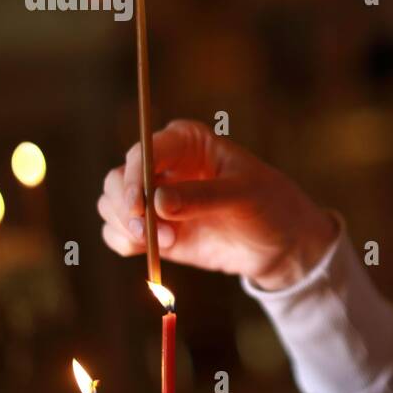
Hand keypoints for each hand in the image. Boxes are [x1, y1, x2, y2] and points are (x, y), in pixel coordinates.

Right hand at [97, 118, 338, 290]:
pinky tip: (155, 251)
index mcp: (186, 141)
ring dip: (127, 227)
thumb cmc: (269, 206)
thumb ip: (202, 197)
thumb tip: (157, 202)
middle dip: (125, 207)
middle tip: (148, 232)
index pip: (145, 151)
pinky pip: (119, 233)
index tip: (140, 204)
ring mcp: (155, 198)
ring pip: (112, 206)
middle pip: (118, 178)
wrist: (280, 243)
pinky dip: (125, 243)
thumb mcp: (244, 196)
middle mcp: (163, 165)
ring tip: (167, 243)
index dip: (135, 176)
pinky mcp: (154, 228)